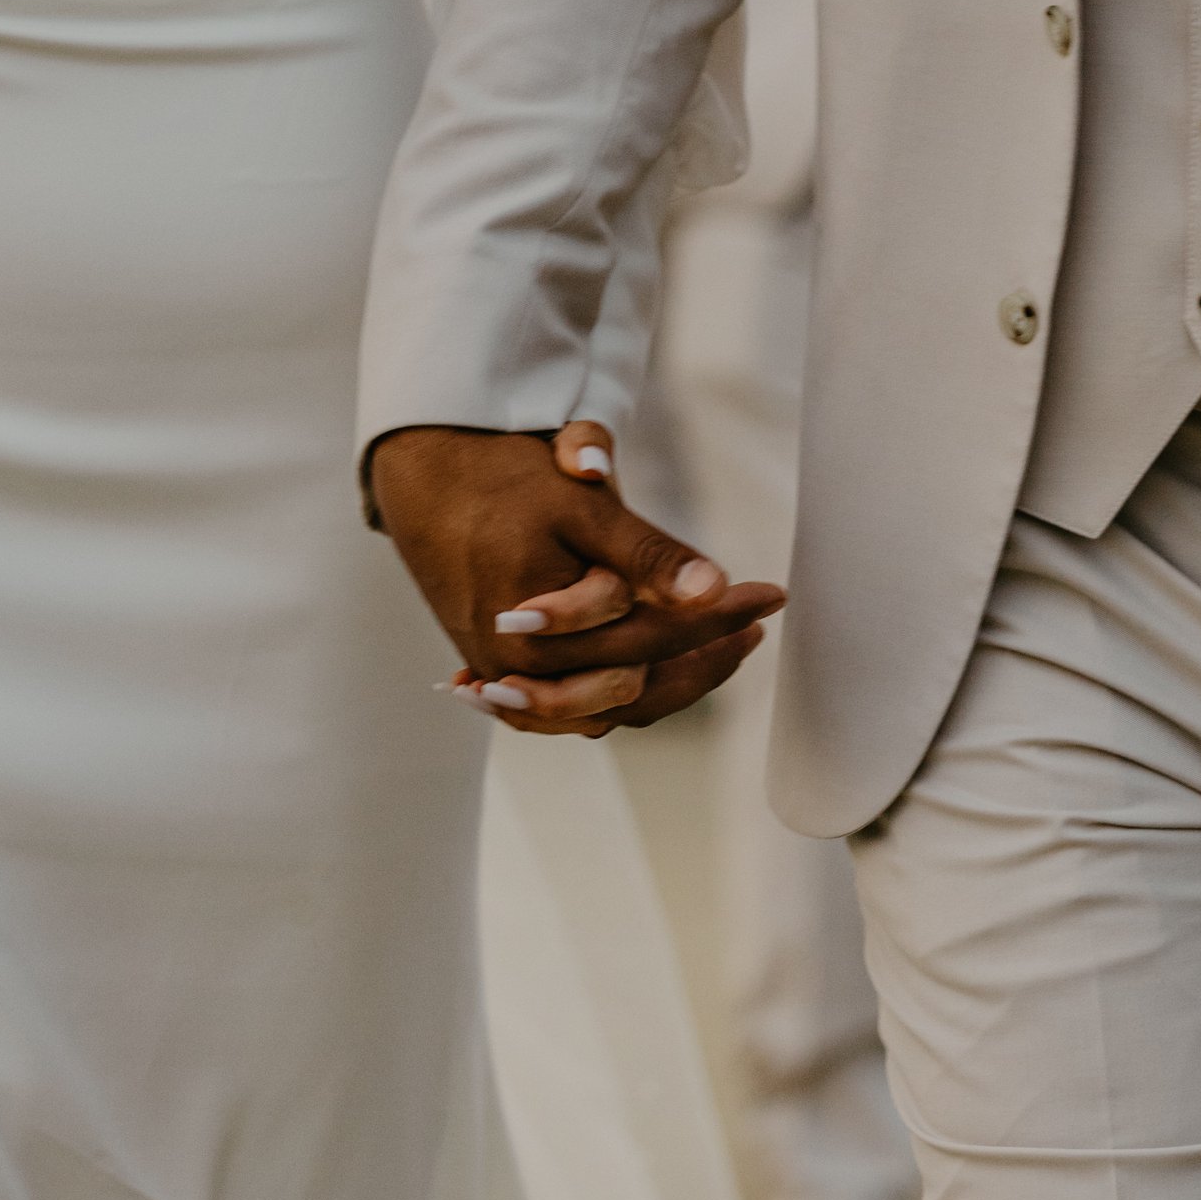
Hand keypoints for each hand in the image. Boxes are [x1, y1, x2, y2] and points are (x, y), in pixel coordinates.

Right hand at [368, 421, 782, 738]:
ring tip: (729, 647)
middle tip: (758, 618)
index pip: (649, 633)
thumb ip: (643, 549)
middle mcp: (519, 667)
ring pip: (613, 708)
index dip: (717, 615)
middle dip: (708, 650)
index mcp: (534, 622)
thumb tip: (709, 587)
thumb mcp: (579, 504)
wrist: (430, 487)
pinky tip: (675, 672)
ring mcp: (512, 682)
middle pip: (636, 679)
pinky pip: (583, 713)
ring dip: (678, 683)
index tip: (770, 593)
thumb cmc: (506, 486)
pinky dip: (633, 697)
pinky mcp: (510, 685)